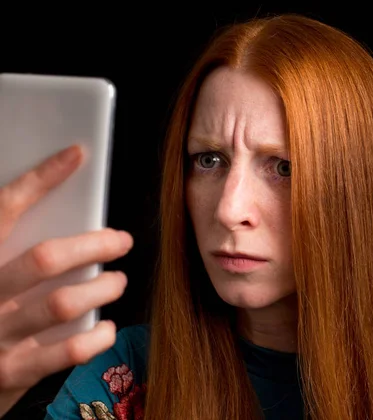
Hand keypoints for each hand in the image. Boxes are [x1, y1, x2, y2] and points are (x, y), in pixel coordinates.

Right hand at [0, 145, 132, 417]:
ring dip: (102, 288)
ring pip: (63, 302)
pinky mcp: (13, 372)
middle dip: (93, 246)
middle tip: (121, 241)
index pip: (4, 210)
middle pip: (45, 258)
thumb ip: (12, 250)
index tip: (75, 155)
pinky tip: (106, 326)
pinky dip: (97, 336)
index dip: (40, 179)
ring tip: (118, 281)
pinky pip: (67, 351)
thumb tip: (65, 218)